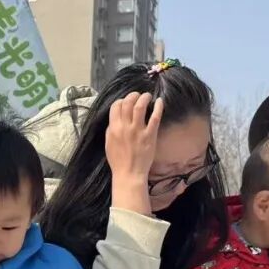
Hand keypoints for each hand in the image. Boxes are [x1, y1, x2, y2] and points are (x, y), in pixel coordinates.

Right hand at [105, 92, 163, 213]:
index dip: (121, 100)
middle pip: (128, 103)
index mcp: (114, 128)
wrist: (129, 173)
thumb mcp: (109, 143)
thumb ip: (111, 129)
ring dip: (144, 98)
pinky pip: (155, 117)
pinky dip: (158, 107)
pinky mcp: (150, 135)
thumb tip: (116, 119)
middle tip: (138, 95)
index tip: (125, 101)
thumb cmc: (118, 160)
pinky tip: (160, 101)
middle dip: (133, 95)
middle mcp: (125, 127)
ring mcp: (138, 130)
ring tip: (147, 96)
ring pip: (140, 106)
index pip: (116, 106)